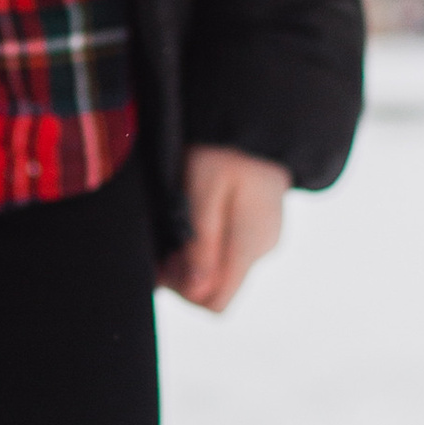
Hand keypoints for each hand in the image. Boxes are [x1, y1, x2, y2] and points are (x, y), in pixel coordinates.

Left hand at [160, 144, 289, 313]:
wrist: (255, 121)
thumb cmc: (224, 150)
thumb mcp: (205, 189)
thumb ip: (201, 240)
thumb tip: (195, 291)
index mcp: (248, 245)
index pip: (216, 304)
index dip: (184, 292)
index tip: (166, 260)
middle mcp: (259, 251)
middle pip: (214, 291)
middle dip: (183, 276)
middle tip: (163, 242)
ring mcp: (260, 241)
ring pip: (219, 273)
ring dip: (191, 261)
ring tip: (174, 226)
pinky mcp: (255, 229)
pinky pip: (226, 254)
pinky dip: (204, 247)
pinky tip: (190, 221)